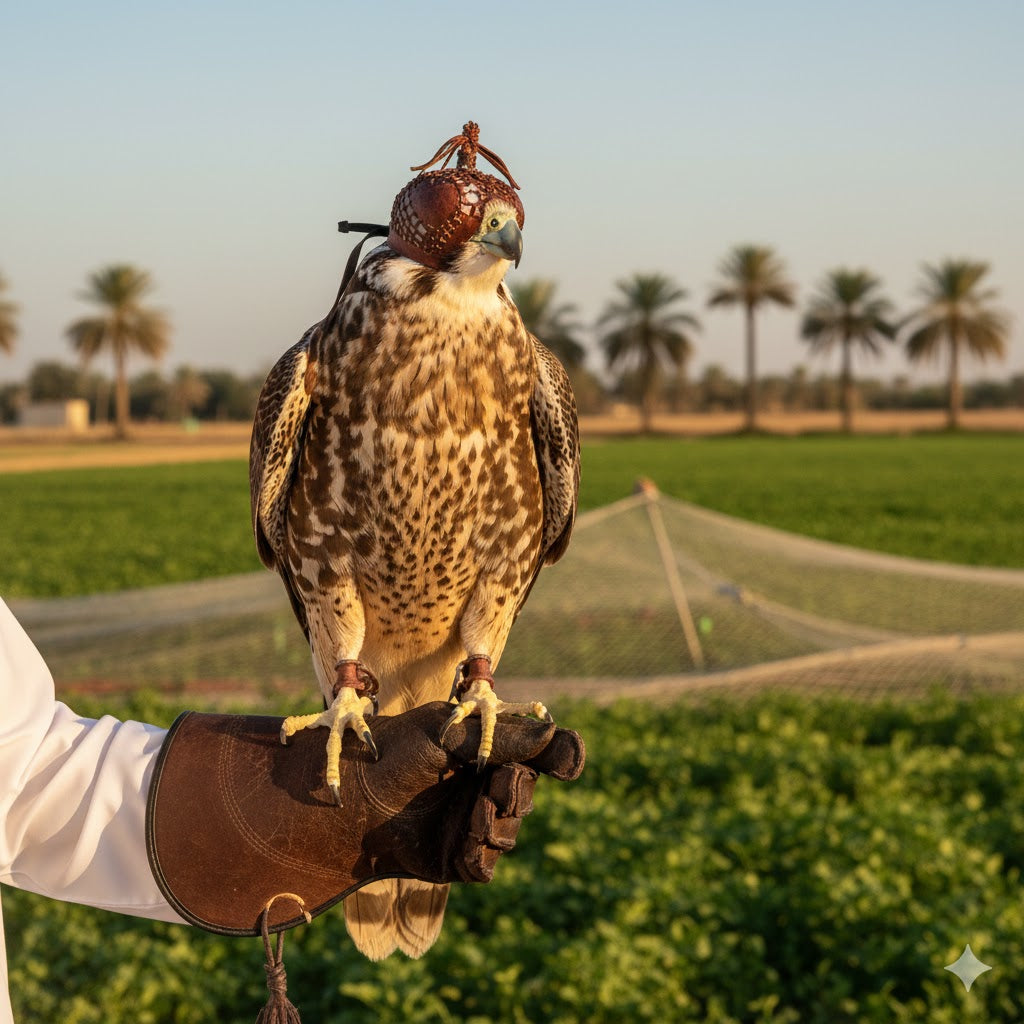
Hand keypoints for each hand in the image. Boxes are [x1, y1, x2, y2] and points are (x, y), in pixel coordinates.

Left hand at [147, 702, 584, 934]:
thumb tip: (566, 739)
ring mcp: (461, 822)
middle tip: (501, 786)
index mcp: (474, 749)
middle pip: (523, 794)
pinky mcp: (449, 859)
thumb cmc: (383, 752)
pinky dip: (485, 849)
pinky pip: (486, 863)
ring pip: (509, 830)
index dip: (548, 757)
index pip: (528, 754)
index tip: (565, 761)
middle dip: (518, 791)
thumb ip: (504, 737)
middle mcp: (471, 784)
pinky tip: (471, 834)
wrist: (332, 800)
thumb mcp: (448, 736)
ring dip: (502, 820)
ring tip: (481, 809)